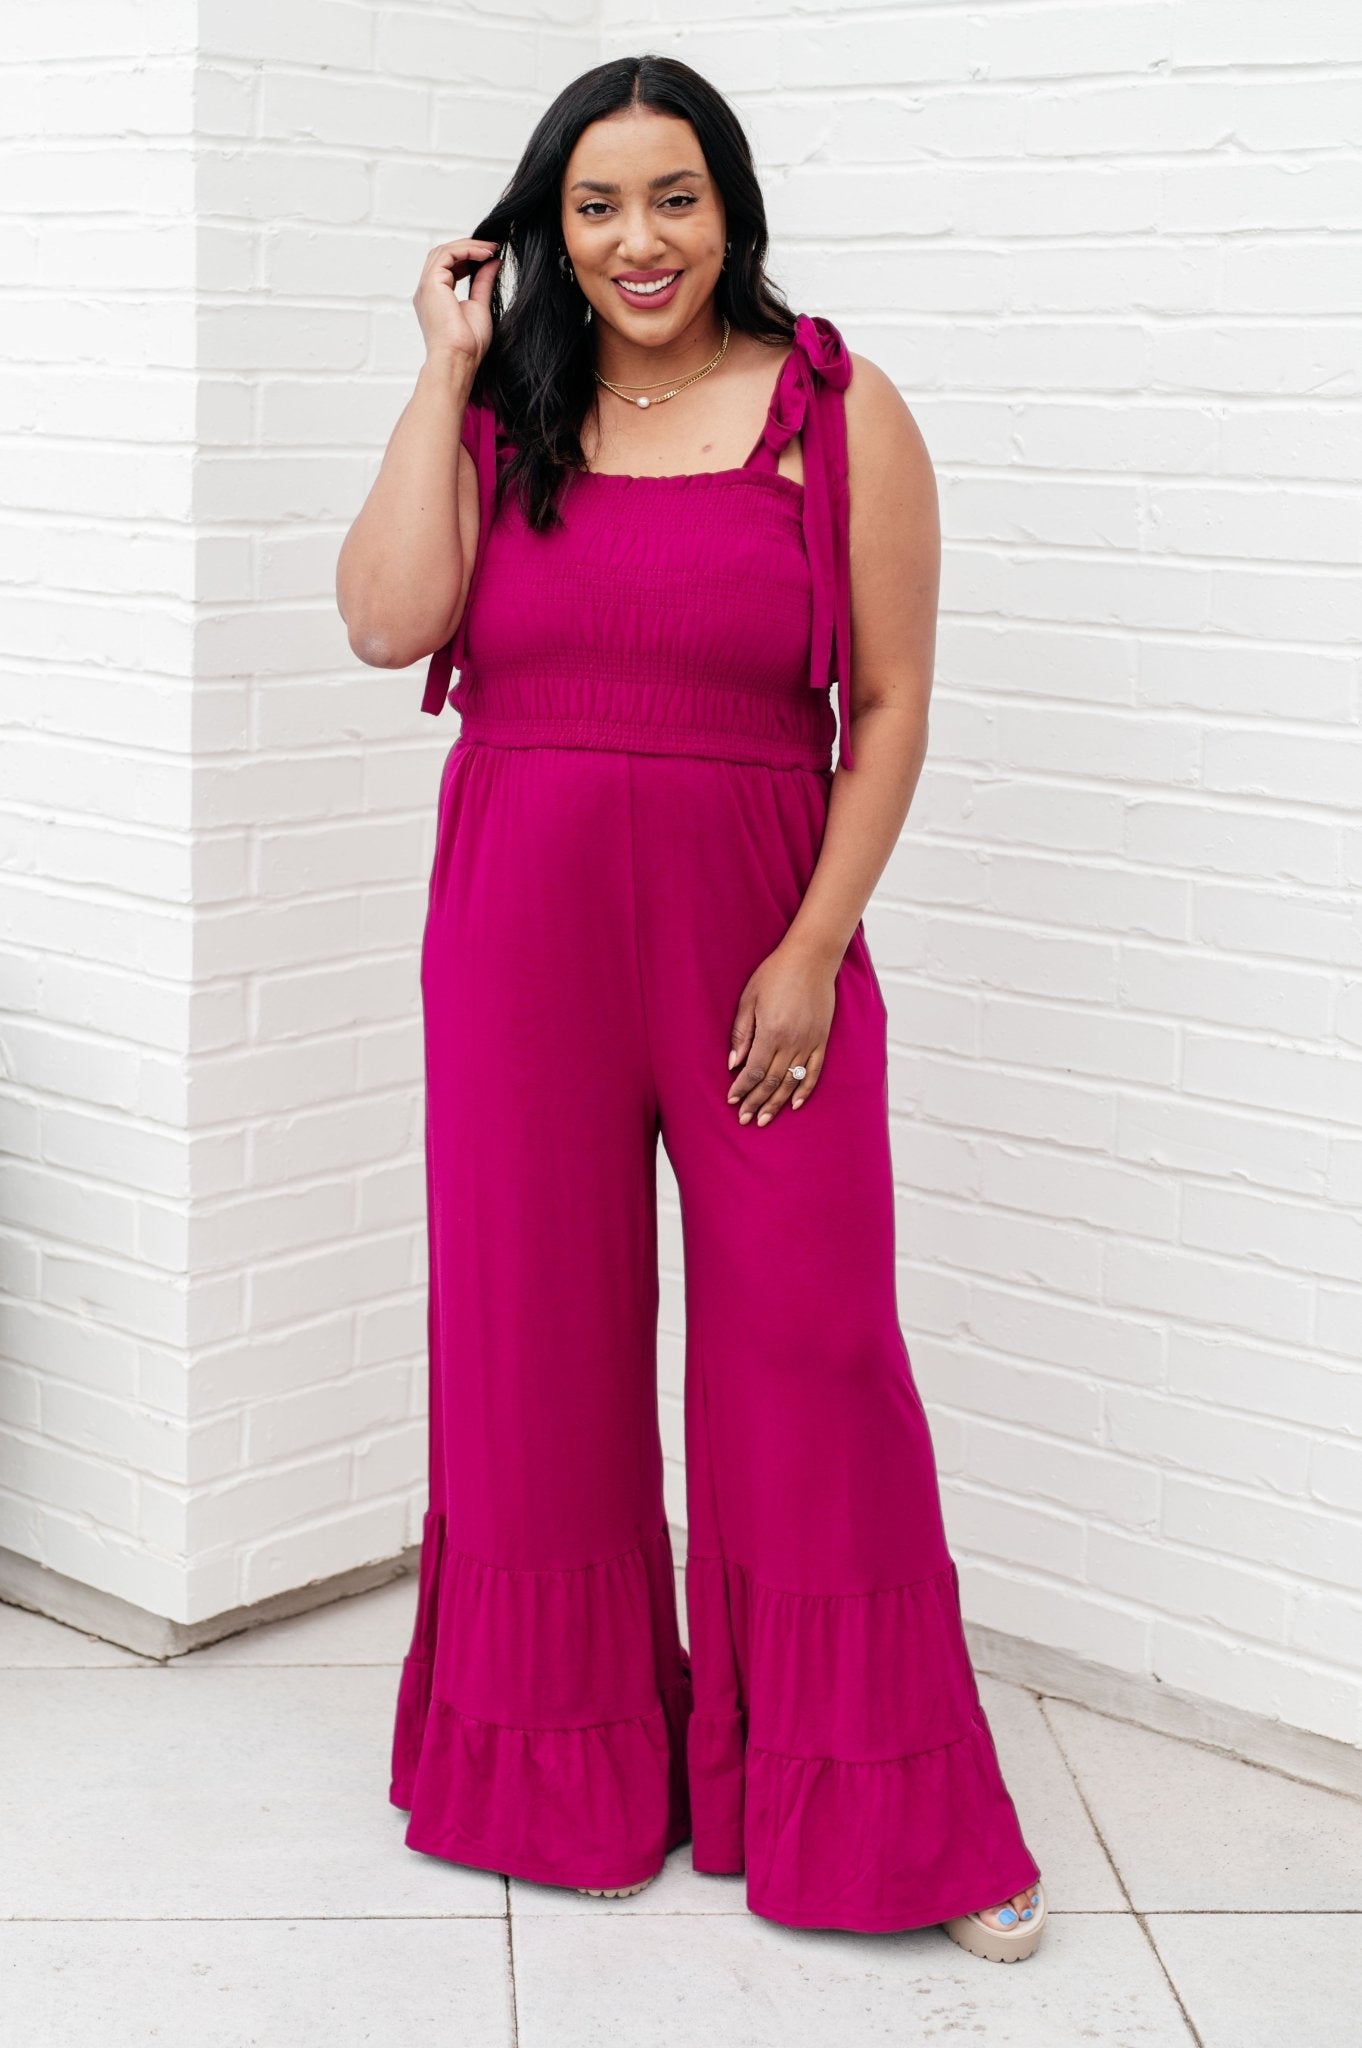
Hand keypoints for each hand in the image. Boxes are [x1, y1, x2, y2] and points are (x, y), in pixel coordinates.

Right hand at [414, 236, 502, 365]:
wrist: (459, 359)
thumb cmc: (467, 346)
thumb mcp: (480, 306)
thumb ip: (483, 282)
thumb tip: (493, 262)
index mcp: (435, 298)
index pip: (448, 266)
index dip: (468, 257)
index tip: (490, 256)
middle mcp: (427, 291)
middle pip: (443, 255)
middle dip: (468, 248)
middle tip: (492, 248)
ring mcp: (426, 286)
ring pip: (444, 251)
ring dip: (468, 246)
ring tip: (491, 249)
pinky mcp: (431, 283)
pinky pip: (447, 254)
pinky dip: (466, 250)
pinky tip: (484, 254)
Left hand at [726, 941, 836, 1125]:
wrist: (811, 958)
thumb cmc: (775, 974)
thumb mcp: (749, 999)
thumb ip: (742, 1032)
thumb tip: (733, 1063)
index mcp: (771, 1032)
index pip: (753, 1070)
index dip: (742, 1088)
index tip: (732, 1101)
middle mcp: (792, 1042)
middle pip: (771, 1081)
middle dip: (756, 1102)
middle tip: (744, 1120)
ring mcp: (809, 1042)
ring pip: (791, 1081)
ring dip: (776, 1102)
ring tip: (764, 1119)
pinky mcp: (822, 1039)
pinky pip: (814, 1071)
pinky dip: (804, 1090)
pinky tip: (795, 1104)